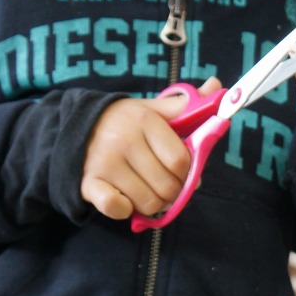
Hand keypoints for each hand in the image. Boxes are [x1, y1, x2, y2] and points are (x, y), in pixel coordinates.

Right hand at [81, 78, 221, 219]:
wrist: (78, 128)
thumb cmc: (126, 123)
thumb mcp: (154, 110)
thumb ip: (187, 105)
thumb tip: (217, 86)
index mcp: (145, 121)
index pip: (181, 161)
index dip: (187, 173)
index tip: (180, 171)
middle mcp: (124, 140)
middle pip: (167, 187)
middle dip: (172, 192)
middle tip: (164, 184)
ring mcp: (104, 163)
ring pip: (148, 202)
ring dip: (152, 203)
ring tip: (146, 189)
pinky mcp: (88, 183)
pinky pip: (116, 208)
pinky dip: (125, 210)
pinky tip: (125, 198)